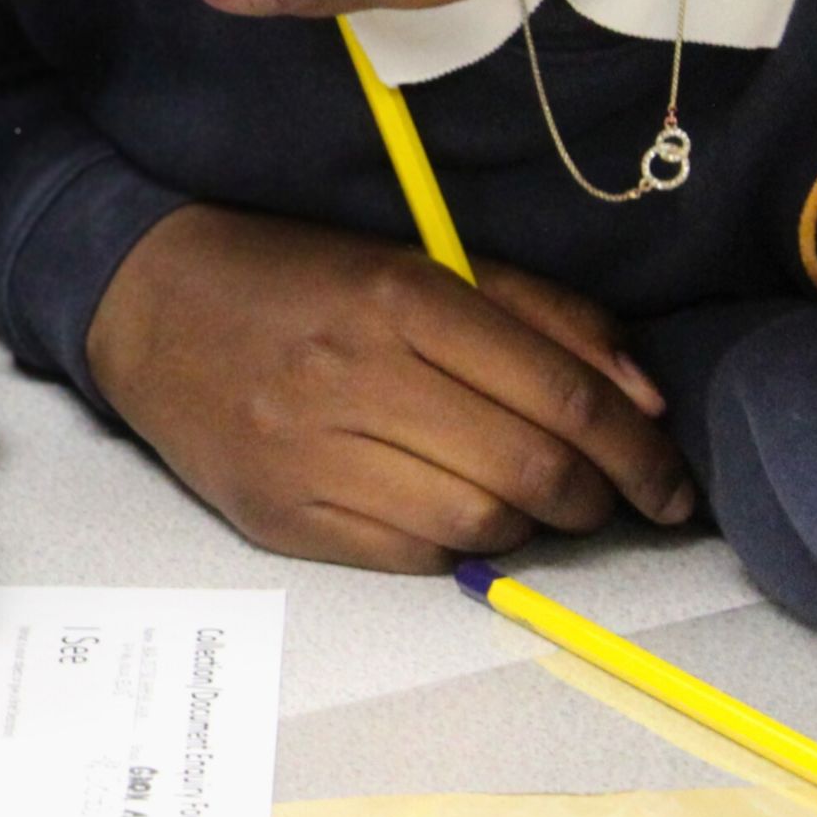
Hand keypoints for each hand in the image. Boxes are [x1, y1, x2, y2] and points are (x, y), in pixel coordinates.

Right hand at [87, 201, 697, 567]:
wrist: (144, 303)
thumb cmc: (297, 277)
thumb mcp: (416, 261)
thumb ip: (540, 316)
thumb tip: (645, 398)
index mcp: (399, 297)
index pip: (564, 396)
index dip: (641, 453)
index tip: (671, 481)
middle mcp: (354, 374)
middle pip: (533, 469)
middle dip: (597, 498)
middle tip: (610, 499)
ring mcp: (310, 453)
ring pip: (479, 523)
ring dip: (527, 523)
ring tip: (522, 499)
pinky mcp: (280, 515)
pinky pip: (412, 555)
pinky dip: (455, 544)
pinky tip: (449, 510)